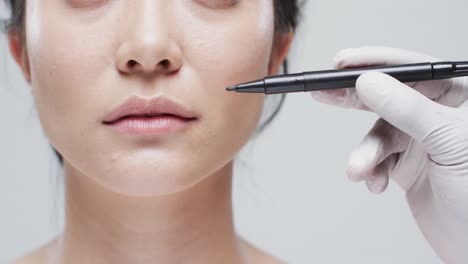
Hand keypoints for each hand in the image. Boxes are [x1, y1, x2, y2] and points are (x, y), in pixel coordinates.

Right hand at [311, 46, 467, 262]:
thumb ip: (408, 109)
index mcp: (459, 97)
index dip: (375, 62)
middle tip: (323, 93)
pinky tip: (375, 182)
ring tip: (358, 169)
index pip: (414, 69)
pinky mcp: (407, 165)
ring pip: (379, 134)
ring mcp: (421, 141)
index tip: (343, 63)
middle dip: (354, 98)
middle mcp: (438, 116)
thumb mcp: (448, 141)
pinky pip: (378, 159)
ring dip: (365, 154)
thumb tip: (370, 83)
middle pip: (388, 95)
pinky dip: (370, 171)